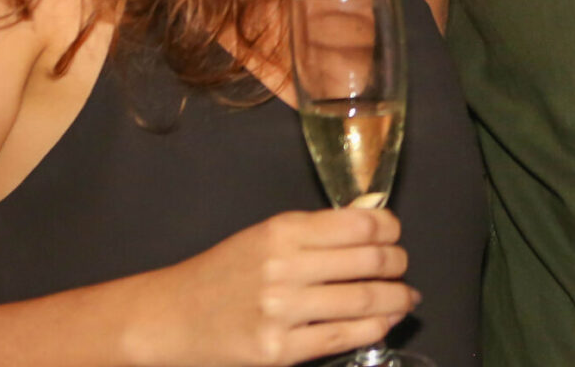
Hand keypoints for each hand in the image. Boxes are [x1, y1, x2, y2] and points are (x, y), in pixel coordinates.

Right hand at [126, 207, 415, 366]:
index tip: (395, 235)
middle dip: (398, 265)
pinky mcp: (278, 350)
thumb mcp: (264, 236)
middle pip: (370, 261)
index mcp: (282, 230)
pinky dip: (374, 329)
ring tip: (405, 298)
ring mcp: (282, 311)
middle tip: (403, 268)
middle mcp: (284, 266)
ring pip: (364, 300)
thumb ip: (314, 232)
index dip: (390, 229)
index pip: (361, 223)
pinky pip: (343, 337)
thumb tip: (373, 226)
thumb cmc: (220, 274)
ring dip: (397, 299)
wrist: (169, 318)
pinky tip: (384, 323)